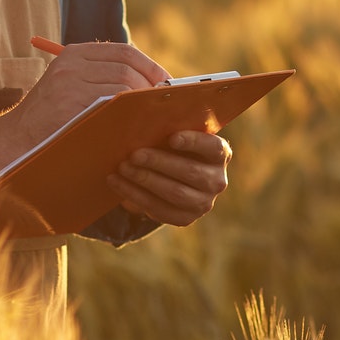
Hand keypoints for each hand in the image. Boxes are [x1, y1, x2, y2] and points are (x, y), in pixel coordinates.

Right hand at [4, 42, 169, 146]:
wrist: (15, 139)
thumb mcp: (69, 85)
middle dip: (150, 85)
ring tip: (151, 114)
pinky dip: (130, 113)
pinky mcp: (71, 104)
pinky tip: (136, 123)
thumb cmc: (48, 118)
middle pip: (127, 67)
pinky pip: (113, 104)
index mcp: (74, 54)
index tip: (165, 81)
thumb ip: (100, 77)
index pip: (124, 51)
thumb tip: (148, 81)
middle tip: (162, 103)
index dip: (150, 65)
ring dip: (142, 101)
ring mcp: (70, 83)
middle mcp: (72, 63)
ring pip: (124, 85)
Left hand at [106, 130, 230, 226]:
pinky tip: (119, 185)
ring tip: (123, 168)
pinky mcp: (186, 218)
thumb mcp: (176, 135)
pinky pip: (160, 210)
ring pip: (175, 193)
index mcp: (220, 154)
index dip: (194, 142)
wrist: (173, 176)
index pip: (213, 148)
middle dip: (159, 162)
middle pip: (190, 172)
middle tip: (134, 155)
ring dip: (145, 180)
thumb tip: (144, 121)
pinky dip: (136, 196)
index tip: (172, 138)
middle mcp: (217, 180)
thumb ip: (168, 129)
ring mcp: (204, 203)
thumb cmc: (172, 147)